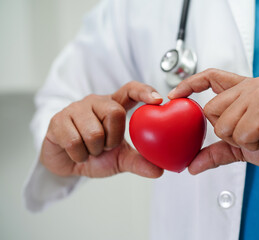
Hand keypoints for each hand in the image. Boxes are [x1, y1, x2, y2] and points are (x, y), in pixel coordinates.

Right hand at [40, 81, 163, 177]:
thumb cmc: (95, 155)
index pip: (130, 90)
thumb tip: (160, 170)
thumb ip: (139, 162)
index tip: (158, 99)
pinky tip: (76, 153)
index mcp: (113, 106)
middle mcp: (95, 102)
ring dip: (94, 150)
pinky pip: (74, 142)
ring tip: (90, 150)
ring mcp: (75, 109)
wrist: (66, 164)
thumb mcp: (120, 159)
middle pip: (115, 113)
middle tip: (105, 147)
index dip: (144, 91)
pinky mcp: (57, 120)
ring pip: (94, 132)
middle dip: (112, 139)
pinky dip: (79, 156)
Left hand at [168, 69, 258, 178]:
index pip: (210, 76)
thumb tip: (191, 165)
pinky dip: (251, 143)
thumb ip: (216, 151)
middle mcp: (251, 86)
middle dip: (225, 130)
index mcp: (245, 89)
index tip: (174, 95)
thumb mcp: (242, 146)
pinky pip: (240, 133)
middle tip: (249, 133)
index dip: (189, 83)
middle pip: (210, 109)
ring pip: (222, 123)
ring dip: (240, 139)